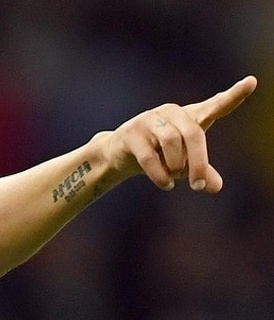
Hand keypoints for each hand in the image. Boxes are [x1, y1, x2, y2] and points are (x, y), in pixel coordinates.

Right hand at [104, 75, 256, 191]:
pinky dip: (160, 175)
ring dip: (176, 166)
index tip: (252, 82)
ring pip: (171, 141)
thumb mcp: (183, 164)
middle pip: (193, 133)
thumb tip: (216, 187)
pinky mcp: (130, 133)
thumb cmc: (158, 155)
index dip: (234, 95)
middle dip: (198, 162)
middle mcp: (172, 112)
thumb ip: (202, 171)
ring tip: (174, 179)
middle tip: (199, 186)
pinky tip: (166, 185)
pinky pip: (149, 156)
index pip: (216, 105)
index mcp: (190, 116)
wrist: (117, 155)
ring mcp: (149, 120)